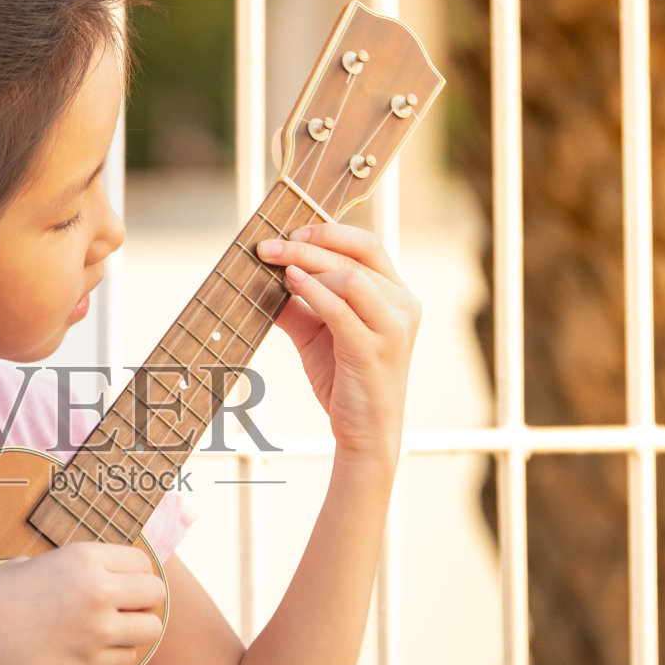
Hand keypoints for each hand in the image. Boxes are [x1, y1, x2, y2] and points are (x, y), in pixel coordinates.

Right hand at [0, 542, 166, 664]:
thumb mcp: (32, 563)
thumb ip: (71, 567)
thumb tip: (94, 570)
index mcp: (84, 557)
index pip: (141, 562)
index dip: (133, 573)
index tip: (121, 582)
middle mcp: (98, 590)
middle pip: (155, 592)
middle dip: (142, 600)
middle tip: (123, 607)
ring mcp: (98, 629)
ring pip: (151, 627)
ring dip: (136, 628)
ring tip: (113, 628)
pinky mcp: (91, 662)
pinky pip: (128, 656)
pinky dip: (116, 653)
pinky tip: (94, 648)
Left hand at [256, 222, 420, 460]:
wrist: (365, 432)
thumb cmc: (346, 380)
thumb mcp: (318, 334)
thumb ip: (299, 304)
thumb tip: (261, 276)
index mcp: (398, 296)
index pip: (368, 245)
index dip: (329, 232)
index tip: (291, 233)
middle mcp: (404, 306)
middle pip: (356, 256)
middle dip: (309, 245)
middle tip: (270, 246)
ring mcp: (394, 329)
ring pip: (352, 278)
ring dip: (310, 267)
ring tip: (278, 268)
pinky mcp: (375, 351)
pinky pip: (342, 310)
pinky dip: (314, 292)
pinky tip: (290, 284)